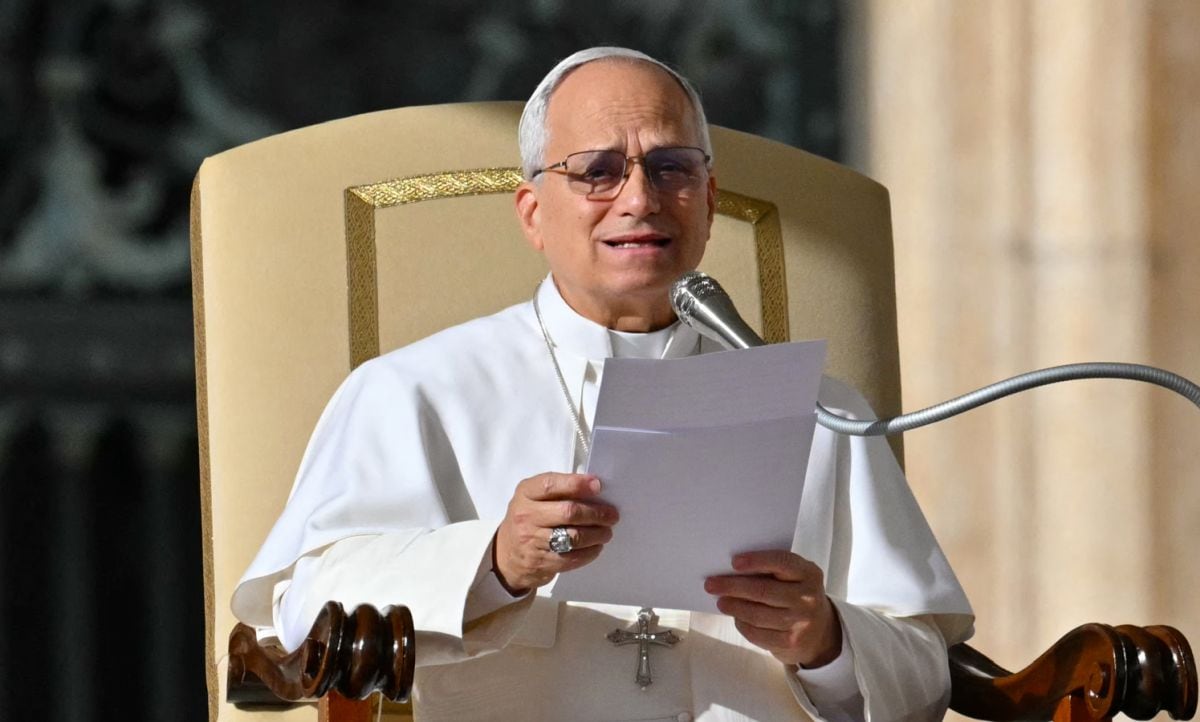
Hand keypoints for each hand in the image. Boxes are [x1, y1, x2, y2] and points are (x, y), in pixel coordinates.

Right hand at [493, 472, 618, 593]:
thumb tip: (593, 487)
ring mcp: (532, 541)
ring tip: (606, 532)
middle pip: (568, 512)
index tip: (598, 486)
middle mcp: (526, 516)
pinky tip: (596, 546)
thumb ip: (558, 490)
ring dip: (597, 534)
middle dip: (595, 513)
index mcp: (526, 493)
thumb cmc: (528, 518)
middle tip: (612, 515)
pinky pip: (572, 558)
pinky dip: (590, 552)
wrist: (506, 554)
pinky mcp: (541, 562)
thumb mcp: (533, 497)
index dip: (577, 484)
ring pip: (574, 537)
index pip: (551, 485)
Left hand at [704, 550, 840, 667]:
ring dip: (734, 607)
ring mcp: (800, 622)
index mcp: (809, 574)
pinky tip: (736, 617)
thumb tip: (731, 571)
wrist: (821, 633)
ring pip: (758, 614)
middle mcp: (808, 598)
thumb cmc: (797, 596)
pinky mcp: (790, 642)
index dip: (756, 561)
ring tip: (721, 601)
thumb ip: (773, 571)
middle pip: (763, 591)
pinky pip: (758, 633)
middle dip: (733, 587)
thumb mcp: (795, 578)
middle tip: (711, 584)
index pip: (781, 562)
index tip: (733, 562)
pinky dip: (742, 624)